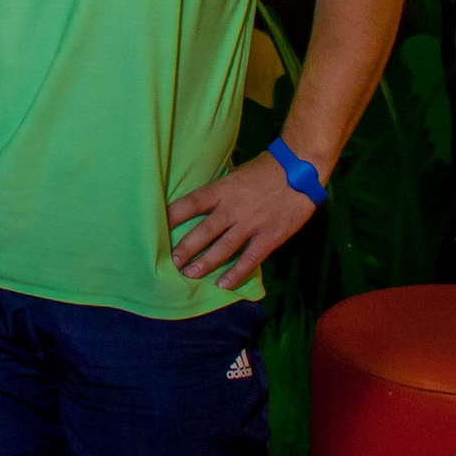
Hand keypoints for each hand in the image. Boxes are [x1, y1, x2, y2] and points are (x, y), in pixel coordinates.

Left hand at [167, 149, 320, 290]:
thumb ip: (220, 193)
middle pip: (202, 232)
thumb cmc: (265, 170)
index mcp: (221, 190)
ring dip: (204, 264)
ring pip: (222, 249)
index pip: (189, 204)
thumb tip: (199, 205)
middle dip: (184, 249)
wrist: (299, 170)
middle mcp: (232, 209)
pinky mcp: (269, 238)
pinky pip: (249, 260)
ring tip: (188, 275)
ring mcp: (251, 225)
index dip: (171, 217)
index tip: (156, 228)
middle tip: (170, 262)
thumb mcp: (235, 176)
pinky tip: (223, 285)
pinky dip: (235, 274)